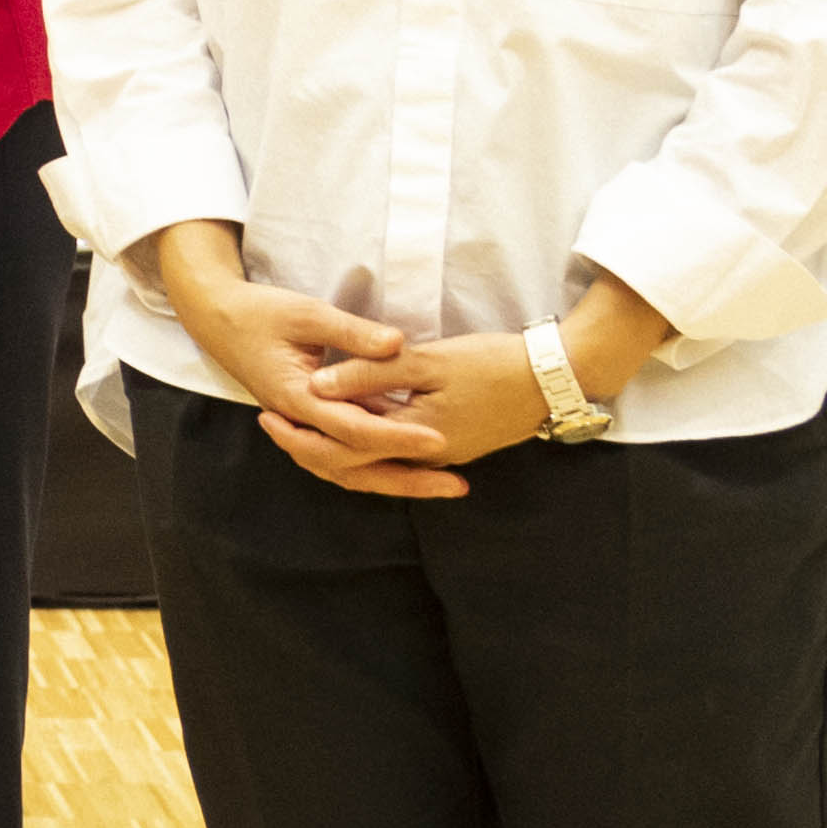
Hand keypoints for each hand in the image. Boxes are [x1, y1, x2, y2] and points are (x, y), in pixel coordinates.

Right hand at [155, 222, 457, 491]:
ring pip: (346, 470)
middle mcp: (297, 421)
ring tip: (440, 485)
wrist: (218, 320)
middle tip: (456, 485)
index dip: (397, 437)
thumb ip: (352, 331)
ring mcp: (300, 426)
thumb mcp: (307, 313)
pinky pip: (340, 457)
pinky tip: (407, 469)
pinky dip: (373, 468)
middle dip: (406, 479)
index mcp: (296, 396)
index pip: (353, 428)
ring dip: (393, 481)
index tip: (438, 440)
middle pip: (353, 465)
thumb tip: (397, 344)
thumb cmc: (261, 312)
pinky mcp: (307, 422)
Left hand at [289, 276, 675, 499]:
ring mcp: (445, 454)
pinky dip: (369, 446)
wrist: (559, 375)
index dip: (301, 433)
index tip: (267, 414)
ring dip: (339, 451)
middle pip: (353, 466)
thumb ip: (371, 373)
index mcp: (414, 437)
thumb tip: (317, 386)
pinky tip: (353, 425)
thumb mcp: (428, 361)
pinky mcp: (456, 444)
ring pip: (376, 464)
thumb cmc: (496, 362)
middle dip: (310, 450)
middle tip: (273, 428)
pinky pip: (399, 455)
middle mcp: (427, 456)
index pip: (341, 448)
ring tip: (303, 428)